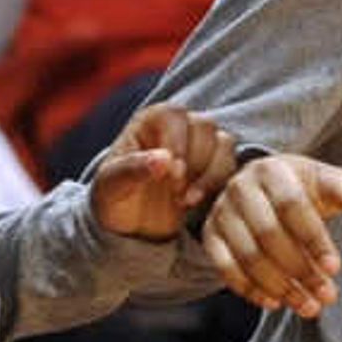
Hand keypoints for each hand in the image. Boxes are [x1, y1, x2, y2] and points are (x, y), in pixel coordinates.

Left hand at [92, 100, 235, 238]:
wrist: (128, 226)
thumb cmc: (113, 198)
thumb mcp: (110, 186)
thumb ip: (132, 169)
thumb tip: (164, 160)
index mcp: (152, 119)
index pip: (175, 115)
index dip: (176, 143)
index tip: (171, 175)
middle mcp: (180, 125)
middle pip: (205, 127)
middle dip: (194, 163)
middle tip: (175, 193)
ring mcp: (202, 144)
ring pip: (224, 144)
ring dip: (210, 174)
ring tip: (185, 201)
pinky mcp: (216, 166)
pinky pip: (231, 166)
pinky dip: (219, 185)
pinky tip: (196, 203)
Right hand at [201, 152, 341, 316]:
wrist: (266, 186)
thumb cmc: (308, 188)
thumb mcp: (334, 184)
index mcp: (273, 170)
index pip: (292, 206)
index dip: (314, 240)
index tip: (335, 269)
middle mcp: (241, 187)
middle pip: (268, 234)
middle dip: (300, 271)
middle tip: (326, 297)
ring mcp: (222, 211)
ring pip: (247, 255)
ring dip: (278, 287)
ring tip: (307, 307)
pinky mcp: (211, 234)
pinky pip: (224, 267)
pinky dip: (249, 289)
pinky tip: (274, 303)